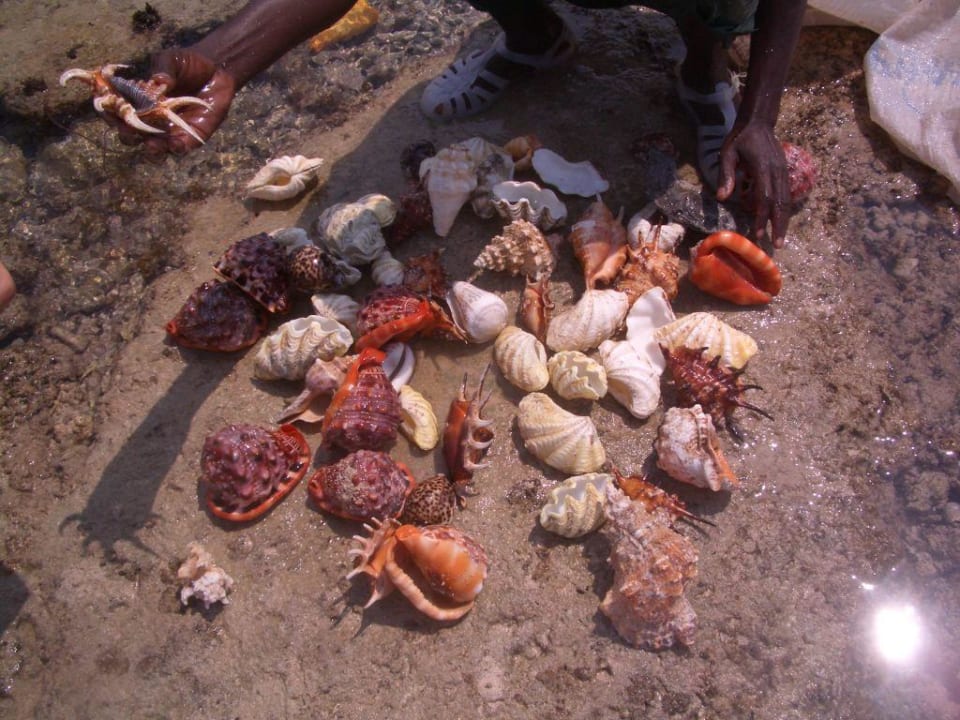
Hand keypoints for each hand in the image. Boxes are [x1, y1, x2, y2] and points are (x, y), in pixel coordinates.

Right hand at [115, 49, 236, 157]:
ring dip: (150, 149)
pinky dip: (175, 149)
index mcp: (136, 100)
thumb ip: (163, 68)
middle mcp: (149, 120)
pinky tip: (175, 143)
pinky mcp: (189, 137)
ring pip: (153, 149)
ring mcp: (168, 131)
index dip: (109, 113)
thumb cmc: (186, 64)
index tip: (110, 111)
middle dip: (128, 135)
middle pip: (130, 135)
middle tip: (130, 130)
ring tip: (151, 144)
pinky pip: (179, 149)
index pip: (115, 111)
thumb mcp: (171, 60)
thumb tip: (159, 81)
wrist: (215, 72)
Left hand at [715, 121, 790, 248]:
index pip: (764, 197)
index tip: (759, 234)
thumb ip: (726, 175)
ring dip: (784, 220)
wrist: (758, 122)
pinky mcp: (785, 172)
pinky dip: (783, 210)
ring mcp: (783, 171)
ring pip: (786, 200)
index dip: (762, 217)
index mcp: (762, 168)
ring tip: (780, 238)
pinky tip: (780, 222)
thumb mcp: (727, 154)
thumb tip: (722, 198)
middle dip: (778, 225)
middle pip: (780, 203)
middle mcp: (777, 171)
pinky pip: (786, 194)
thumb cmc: (739, 139)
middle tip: (777, 245)